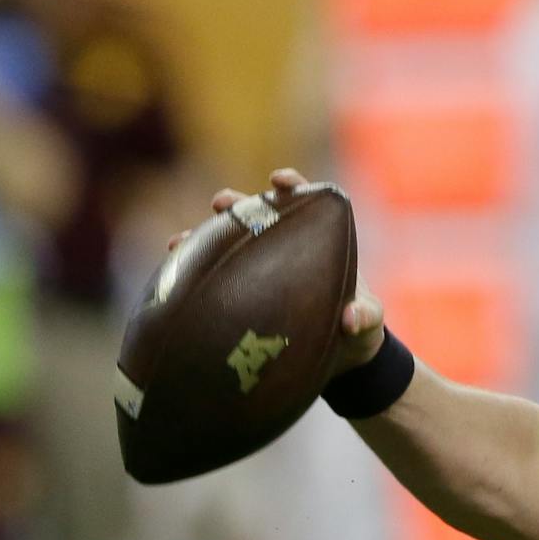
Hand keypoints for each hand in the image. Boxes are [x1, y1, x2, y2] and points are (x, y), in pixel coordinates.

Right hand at [174, 167, 385, 376]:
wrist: (338, 359)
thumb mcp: (368, 323)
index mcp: (317, 242)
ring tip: (181, 241)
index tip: (280, 180)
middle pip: (256, 216)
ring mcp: (257, 269)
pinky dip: (190, 277)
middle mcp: (282, 248)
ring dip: (204, 239)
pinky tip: (170, 280)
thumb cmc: (357, 329)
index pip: (304, 202)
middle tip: (222, 202)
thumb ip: (366, 317)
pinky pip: (211, 281)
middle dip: (236, 204)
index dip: (291, 185)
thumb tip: (350, 319)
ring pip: (226, 245)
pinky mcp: (239, 294)